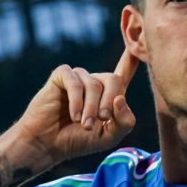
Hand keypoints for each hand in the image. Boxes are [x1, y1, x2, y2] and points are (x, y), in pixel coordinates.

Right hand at [15, 48, 138, 164]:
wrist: (47, 144)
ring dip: (90, 108)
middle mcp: (94, 81)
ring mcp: (78, 77)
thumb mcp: (109, 137)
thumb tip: (120, 99)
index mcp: (108, 94)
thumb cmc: (77, 140)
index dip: (131, 59)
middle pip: (114, 80)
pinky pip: (75, 83)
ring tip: (83, 124)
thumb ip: (124, 122)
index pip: (123, 72)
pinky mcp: (61, 75)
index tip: (139, 42)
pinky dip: (77, 101)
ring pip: (94, 85)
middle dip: (109, 103)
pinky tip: (74, 116)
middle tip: (101, 120)